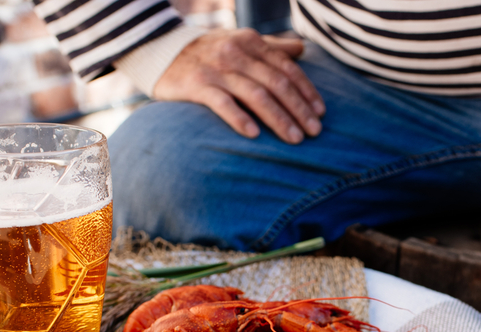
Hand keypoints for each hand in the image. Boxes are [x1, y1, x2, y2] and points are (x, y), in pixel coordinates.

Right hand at [153, 28, 325, 143]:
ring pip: (255, 95)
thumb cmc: (208, 52)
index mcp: (251, 42)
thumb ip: (271, 47)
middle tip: (315, 132)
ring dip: (278, 119)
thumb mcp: (240, 42)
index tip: (321, 113)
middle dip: (299, 110)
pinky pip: (222, 103)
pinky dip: (239, 119)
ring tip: (294, 139)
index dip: (306, 91)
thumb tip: (302, 49)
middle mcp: (236, 53)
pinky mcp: (197, 85)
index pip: (287, 68)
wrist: (160, 50)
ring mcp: (217, 69)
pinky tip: (254, 135)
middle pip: (276, 84)